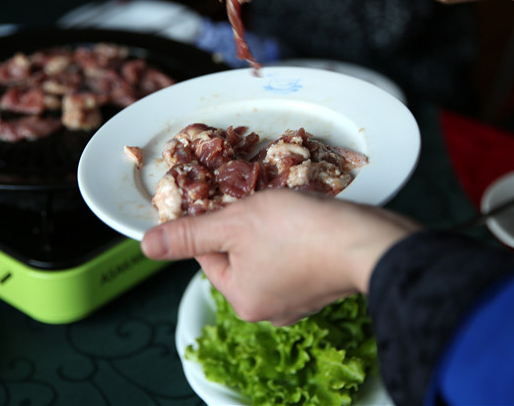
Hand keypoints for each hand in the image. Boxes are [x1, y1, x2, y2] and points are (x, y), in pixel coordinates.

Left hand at [141, 189, 420, 325]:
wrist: (366, 241)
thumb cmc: (299, 232)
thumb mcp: (234, 223)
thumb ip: (190, 234)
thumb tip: (147, 245)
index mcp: (242, 299)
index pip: (208, 256)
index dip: (216, 223)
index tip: (231, 203)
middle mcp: (267, 310)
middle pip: (239, 257)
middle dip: (246, 227)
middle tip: (260, 205)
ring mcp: (298, 302)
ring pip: (268, 257)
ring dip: (271, 231)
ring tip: (286, 211)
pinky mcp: (322, 288)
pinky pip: (295, 261)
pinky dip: (296, 241)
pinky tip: (306, 223)